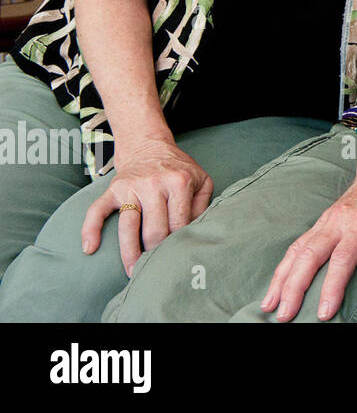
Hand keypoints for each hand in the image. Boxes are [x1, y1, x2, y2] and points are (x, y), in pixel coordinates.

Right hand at [81, 138, 213, 275]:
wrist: (150, 148)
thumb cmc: (178, 169)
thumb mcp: (200, 180)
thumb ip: (203, 205)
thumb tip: (197, 231)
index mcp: (179, 182)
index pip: (179, 223)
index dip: (178, 243)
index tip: (177, 256)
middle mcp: (153, 184)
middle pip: (154, 230)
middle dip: (156, 252)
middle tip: (157, 268)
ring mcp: (131, 187)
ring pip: (128, 226)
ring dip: (129, 253)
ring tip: (133, 272)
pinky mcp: (113, 189)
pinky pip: (96, 211)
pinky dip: (90, 230)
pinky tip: (89, 249)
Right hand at [261, 165, 356, 321]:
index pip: (342, 258)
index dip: (332, 287)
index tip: (325, 312)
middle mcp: (337, 221)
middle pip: (309, 256)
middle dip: (294, 288)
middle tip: (285, 316)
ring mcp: (325, 221)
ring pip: (296, 251)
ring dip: (281, 280)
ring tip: (269, 306)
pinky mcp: (319, 224)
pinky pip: (296, 246)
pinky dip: (283, 268)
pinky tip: (276, 286)